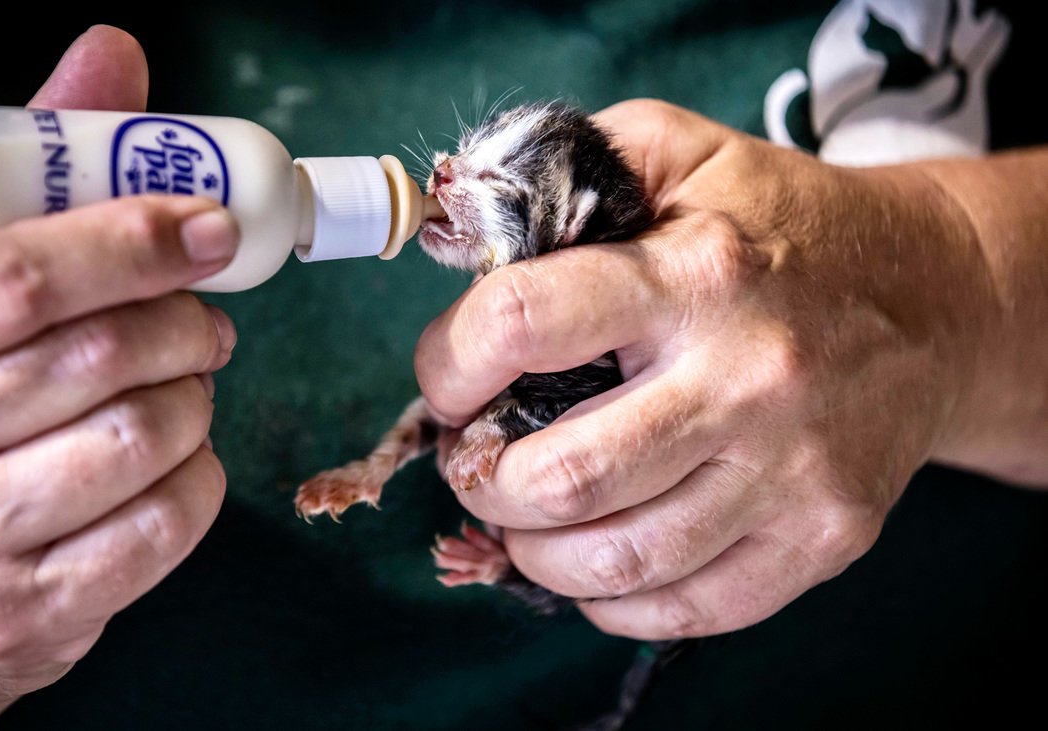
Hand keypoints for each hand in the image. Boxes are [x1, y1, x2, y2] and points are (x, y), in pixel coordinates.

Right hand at [0, 27, 235, 724]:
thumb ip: (31, 176)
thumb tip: (113, 51)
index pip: (18, 279)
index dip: (132, 243)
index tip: (211, 228)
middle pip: (100, 359)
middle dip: (187, 326)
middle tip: (207, 320)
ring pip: (143, 438)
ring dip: (196, 400)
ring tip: (184, 388)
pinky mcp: (30, 612)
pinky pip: (166, 524)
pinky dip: (199, 478)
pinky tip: (174, 461)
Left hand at [415, 99, 1004, 639]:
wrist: (938, 299)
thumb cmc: (782, 226)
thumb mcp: (682, 152)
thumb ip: (570, 166)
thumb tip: (460, 224)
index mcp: (693, 274)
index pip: (524, 324)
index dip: (450, 363)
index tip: (446, 381)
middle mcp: (745, 379)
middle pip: (564, 475)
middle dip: (482, 481)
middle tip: (473, 463)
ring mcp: (792, 470)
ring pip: (619, 562)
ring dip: (534, 553)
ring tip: (520, 518)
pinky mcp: (825, 536)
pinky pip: (690, 609)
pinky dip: (610, 603)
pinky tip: (591, 565)